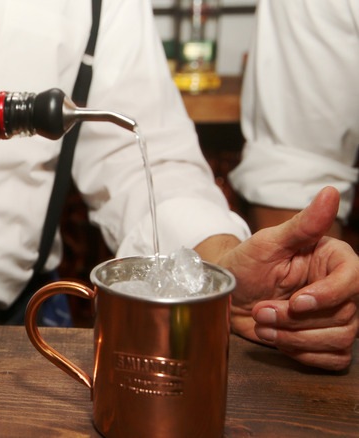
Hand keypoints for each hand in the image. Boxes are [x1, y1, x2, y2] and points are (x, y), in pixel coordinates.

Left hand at [218, 187, 358, 369]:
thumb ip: (303, 224)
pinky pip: (332, 359)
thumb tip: (330, 192)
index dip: (329, 294)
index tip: (298, 301)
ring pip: (339, 339)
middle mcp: (339, 289)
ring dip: (294, 338)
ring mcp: (333, 317)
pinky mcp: (322, 340)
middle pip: (344, 315)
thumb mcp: (268, 243)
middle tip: (262, 310)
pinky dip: (303, 355)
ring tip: (263, 324)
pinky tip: (276, 340)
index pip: (354, 279)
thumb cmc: (245, 264)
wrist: (225, 295)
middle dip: (296, 320)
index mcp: (333, 260)